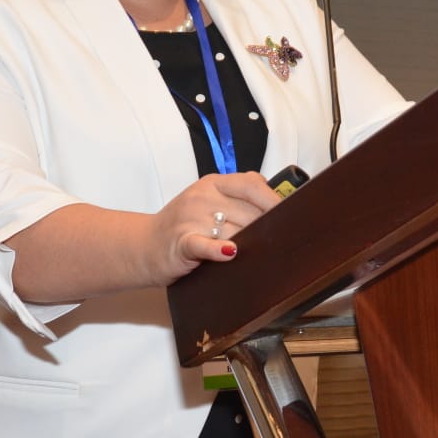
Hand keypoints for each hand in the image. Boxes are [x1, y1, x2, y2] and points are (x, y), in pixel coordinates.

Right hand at [153, 171, 279, 278]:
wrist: (144, 245)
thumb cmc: (184, 225)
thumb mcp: (208, 199)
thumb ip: (239, 195)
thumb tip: (275, 196)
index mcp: (213, 183)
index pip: (251, 185)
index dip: (274, 201)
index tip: (293, 216)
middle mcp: (202, 197)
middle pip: (248, 212)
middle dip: (266, 228)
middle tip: (282, 241)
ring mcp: (190, 219)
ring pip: (233, 230)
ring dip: (250, 244)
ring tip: (262, 254)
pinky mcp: (181, 242)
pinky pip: (202, 244)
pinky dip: (217, 250)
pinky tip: (231, 253)